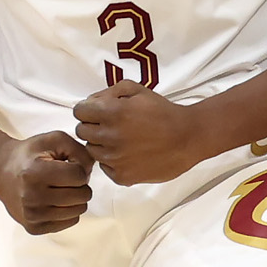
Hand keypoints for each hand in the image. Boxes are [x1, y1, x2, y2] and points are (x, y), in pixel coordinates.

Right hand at [0, 130, 93, 233]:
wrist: (1, 171)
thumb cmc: (32, 154)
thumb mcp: (55, 140)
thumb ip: (80, 150)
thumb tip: (90, 172)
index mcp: (34, 173)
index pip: (79, 175)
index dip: (78, 167)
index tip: (65, 164)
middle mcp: (31, 197)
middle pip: (82, 195)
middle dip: (79, 184)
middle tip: (63, 178)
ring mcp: (32, 215)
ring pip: (79, 210)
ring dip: (75, 198)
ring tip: (59, 188)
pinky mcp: (34, 228)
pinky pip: (71, 221)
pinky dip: (68, 210)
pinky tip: (54, 200)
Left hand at [72, 81, 208, 186]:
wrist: (188, 138)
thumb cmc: (163, 112)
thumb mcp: (138, 90)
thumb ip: (109, 92)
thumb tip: (90, 102)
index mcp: (112, 112)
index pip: (79, 111)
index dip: (88, 110)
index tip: (98, 112)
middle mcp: (110, 136)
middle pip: (82, 131)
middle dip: (93, 126)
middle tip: (112, 126)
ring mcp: (114, 159)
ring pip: (92, 150)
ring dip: (101, 144)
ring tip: (122, 140)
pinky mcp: (122, 176)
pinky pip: (105, 167)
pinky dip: (112, 161)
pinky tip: (129, 154)